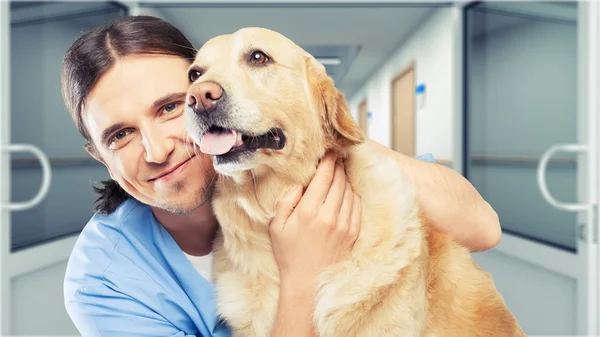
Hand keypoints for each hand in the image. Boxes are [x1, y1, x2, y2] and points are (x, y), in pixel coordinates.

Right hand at [268, 151, 361, 285]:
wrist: (307, 284)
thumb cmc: (289, 255)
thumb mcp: (277, 227)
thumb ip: (285, 202)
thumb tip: (298, 185)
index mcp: (308, 211)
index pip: (324, 177)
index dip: (328, 161)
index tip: (329, 151)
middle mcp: (329, 216)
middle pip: (339, 180)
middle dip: (338, 166)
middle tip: (336, 157)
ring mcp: (344, 225)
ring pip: (349, 191)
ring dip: (346, 179)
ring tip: (340, 172)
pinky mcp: (353, 233)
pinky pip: (357, 206)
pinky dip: (353, 195)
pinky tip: (347, 191)